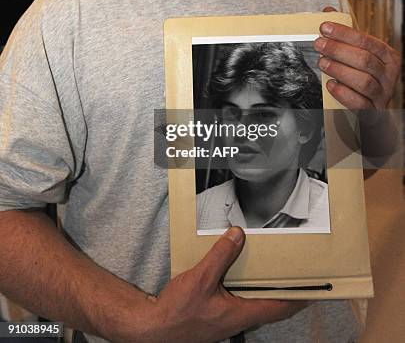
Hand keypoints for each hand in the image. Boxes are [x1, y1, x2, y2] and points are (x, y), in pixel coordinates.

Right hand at [144, 227, 306, 342]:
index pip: (280, 308)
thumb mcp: (201, 278)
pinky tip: (236, 273)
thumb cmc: (177, 313)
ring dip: (263, 289)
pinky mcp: (215, 315)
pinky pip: (237, 300)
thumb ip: (221, 255)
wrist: (153, 328)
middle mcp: (237, 319)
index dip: (299, 298)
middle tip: (295, 275)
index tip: (314, 289)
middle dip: (284, 291)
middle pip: (270, 306)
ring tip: (270, 270)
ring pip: (253, 303)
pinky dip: (244, 287)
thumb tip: (237, 236)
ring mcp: (226, 319)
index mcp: (240, 314)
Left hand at [314, 7, 399, 108]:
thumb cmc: (364, 77)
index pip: (368, 41)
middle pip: (365, 60)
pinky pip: (359, 103)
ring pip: (364, 81)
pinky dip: (343, 93)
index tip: (324, 27)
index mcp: (389, 57)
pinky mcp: (373, 112)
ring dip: (339, 69)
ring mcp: (383, 95)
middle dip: (338, 50)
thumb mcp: (359, 54)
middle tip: (318, 44)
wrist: (373, 112)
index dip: (345, 33)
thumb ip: (346, 35)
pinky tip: (330, 85)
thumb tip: (328, 11)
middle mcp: (389, 76)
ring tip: (321, 62)